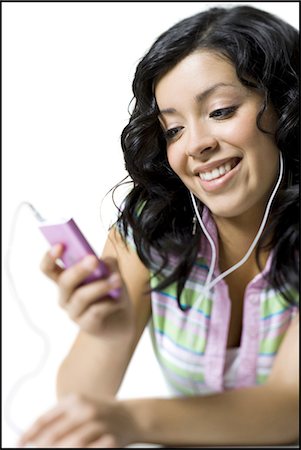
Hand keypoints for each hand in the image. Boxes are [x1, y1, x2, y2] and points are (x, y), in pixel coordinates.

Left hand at [18, 394, 138, 447]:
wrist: (131, 416)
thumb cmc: (99, 413)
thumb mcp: (78, 407)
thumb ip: (58, 418)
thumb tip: (32, 436)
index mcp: (74, 400)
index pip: (44, 420)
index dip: (28, 435)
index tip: (19, 444)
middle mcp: (85, 410)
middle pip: (54, 435)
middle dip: (41, 447)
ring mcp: (99, 425)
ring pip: (71, 444)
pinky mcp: (110, 439)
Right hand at [40, 245, 134, 338]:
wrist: (121, 320)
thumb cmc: (112, 291)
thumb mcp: (113, 273)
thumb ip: (108, 264)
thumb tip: (104, 263)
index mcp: (66, 278)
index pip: (48, 268)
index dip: (49, 257)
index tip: (59, 245)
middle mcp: (65, 295)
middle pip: (64, 281)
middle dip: (78, 269)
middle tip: (93, 259)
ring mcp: (73, 312)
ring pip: (81, 296)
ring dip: (101, 286)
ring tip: (117, 279)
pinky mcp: (86, 325)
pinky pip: (95, 311)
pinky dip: (109, 303)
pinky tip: (118, 300)